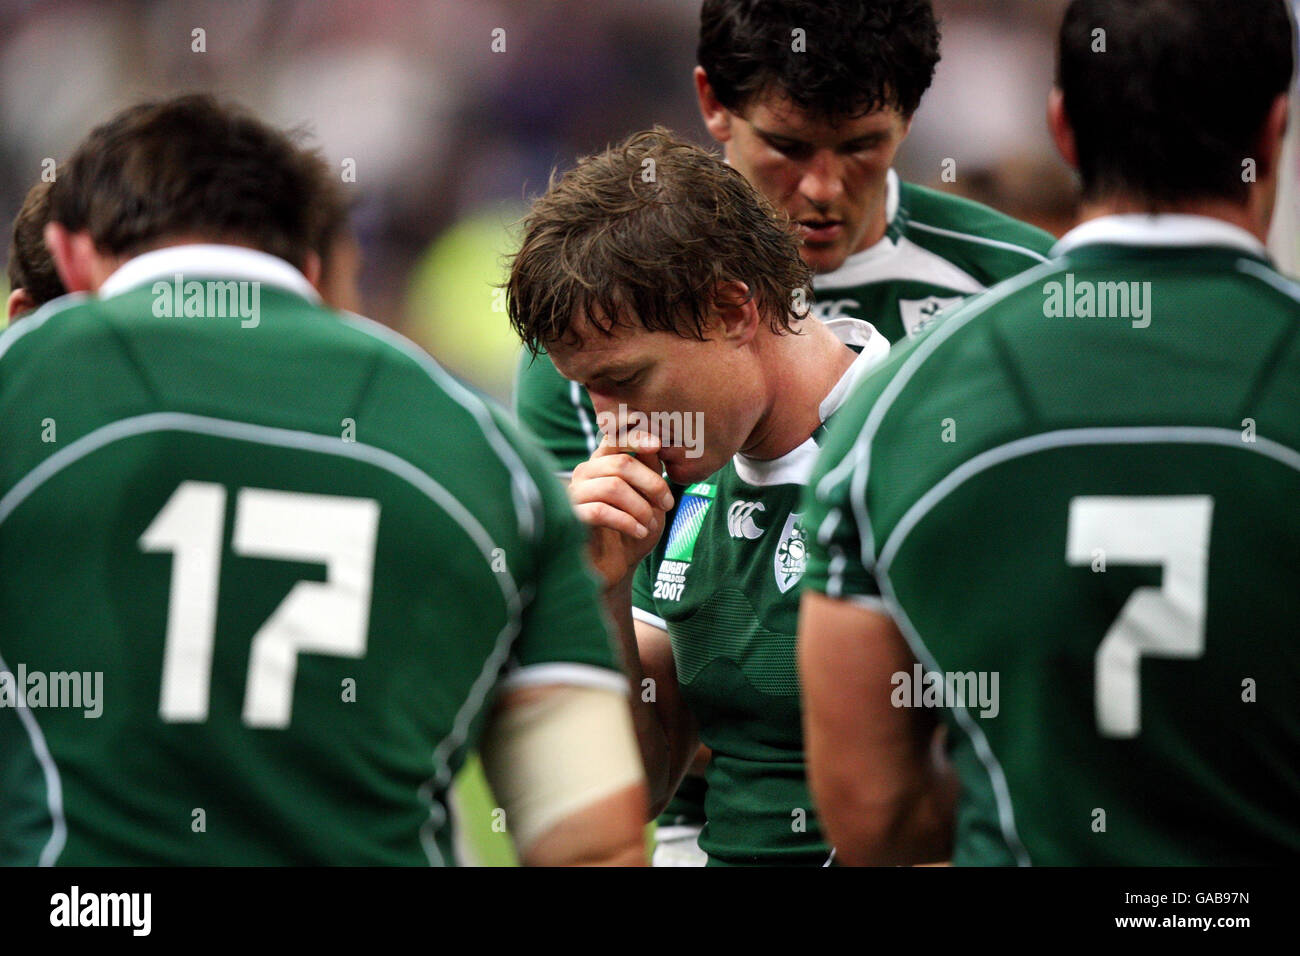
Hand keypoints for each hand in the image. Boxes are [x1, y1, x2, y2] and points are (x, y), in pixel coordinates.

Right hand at [569, 431, 674, 587]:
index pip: (615, 437)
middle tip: (667, 503)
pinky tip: (639, 532)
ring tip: (649, 524)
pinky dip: (626, 521)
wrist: (616, 567)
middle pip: (622, 463)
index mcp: (602, 463)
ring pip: (613, 487)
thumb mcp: (650, 498)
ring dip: (640, 507)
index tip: (658, 445)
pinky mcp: (571, 519)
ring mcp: (574, 495)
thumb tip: (655, 446)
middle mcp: (584, 473)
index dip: (636, 437)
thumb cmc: (633, 529)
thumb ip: (650, 470)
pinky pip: (601, 511)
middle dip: (652, 483)